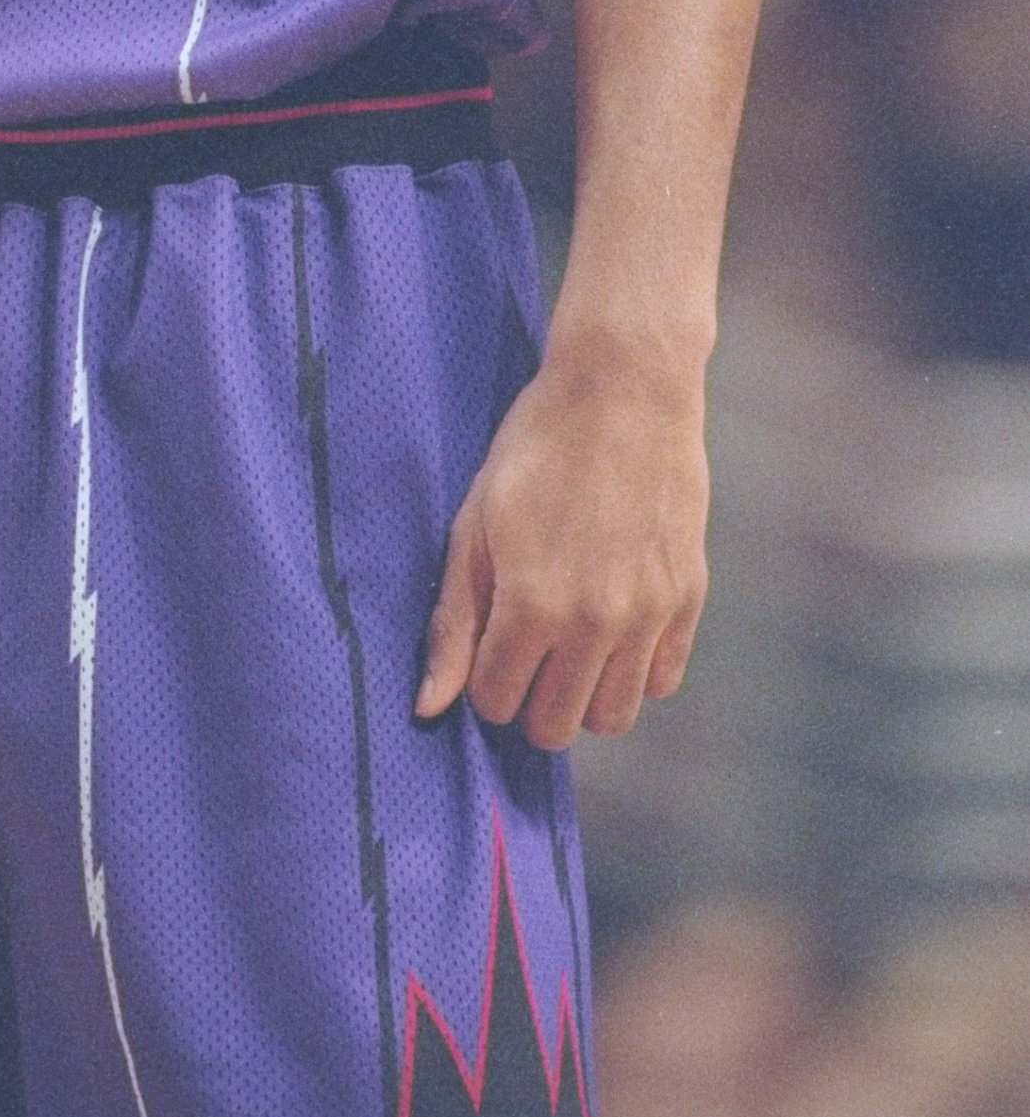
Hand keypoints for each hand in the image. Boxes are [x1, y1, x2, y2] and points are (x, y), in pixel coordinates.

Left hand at [414, 334, 708, 751]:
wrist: (625, 388)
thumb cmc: (536, 449)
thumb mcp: (474, 525)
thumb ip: (453, 621)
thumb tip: (428, 706)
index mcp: (533, 604)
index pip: (497, 702)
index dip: (481, 680)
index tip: (485, 642)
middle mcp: (597, 623)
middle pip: (556, 727)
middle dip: (528, 700)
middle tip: (523, 648)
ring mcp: (650, 614)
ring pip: (614, 717)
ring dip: (581, 695)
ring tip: (566, 644)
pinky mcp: (688, 598)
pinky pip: (662, 680)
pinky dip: (633, 670)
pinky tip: (610, 626)